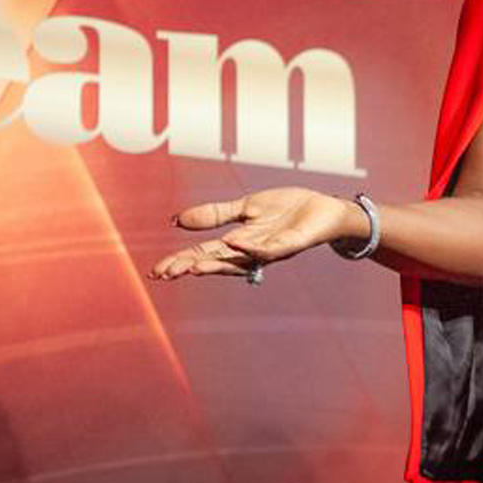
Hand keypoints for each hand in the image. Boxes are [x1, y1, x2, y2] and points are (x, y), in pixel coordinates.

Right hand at [147, 187, 364, 280]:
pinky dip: (251, 247)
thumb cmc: (287, 210)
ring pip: (241, 260)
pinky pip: (270, 248)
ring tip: (192, 268)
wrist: (325, 207)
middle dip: (191, 267)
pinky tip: (232, 242)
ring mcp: (272, 249)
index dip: (182, 262)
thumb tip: (176, 221)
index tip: (158, 272)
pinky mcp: (292, 242)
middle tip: (166, 274)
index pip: (206, 255)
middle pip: (218, 262)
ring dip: (217, 264)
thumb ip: (214, 215)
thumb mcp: (245, 208)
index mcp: (241, 244)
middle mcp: (253, 252)